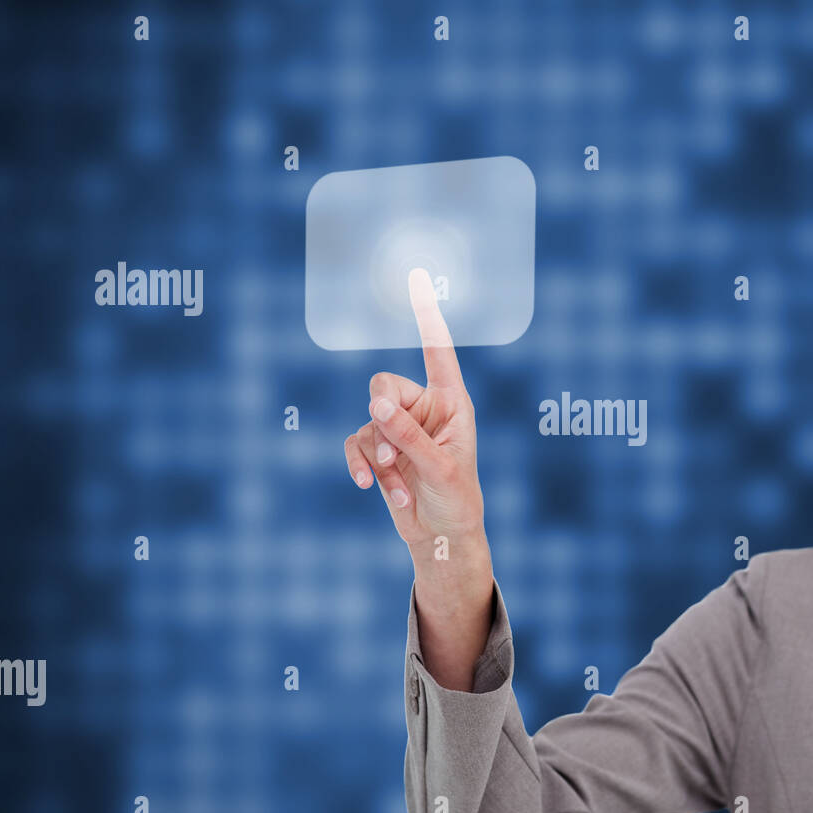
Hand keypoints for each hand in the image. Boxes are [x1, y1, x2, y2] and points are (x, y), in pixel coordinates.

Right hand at [343, 267, 484, 548]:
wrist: (442, 537)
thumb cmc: (455, 499)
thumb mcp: (438, 467)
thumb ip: (409, 435)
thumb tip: (375, 403)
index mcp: (452, 401)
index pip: (437, 349)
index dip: (426, 314)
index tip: (417, 275)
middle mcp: (425, 408)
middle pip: (384, 385)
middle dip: (383, 420)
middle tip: (395, 455)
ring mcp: (400, 428)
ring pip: (368, 421)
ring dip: (378, 455)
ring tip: (394, 483)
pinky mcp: (381, 450)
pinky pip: (357, 442)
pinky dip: (361, 464)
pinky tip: (371, 488)